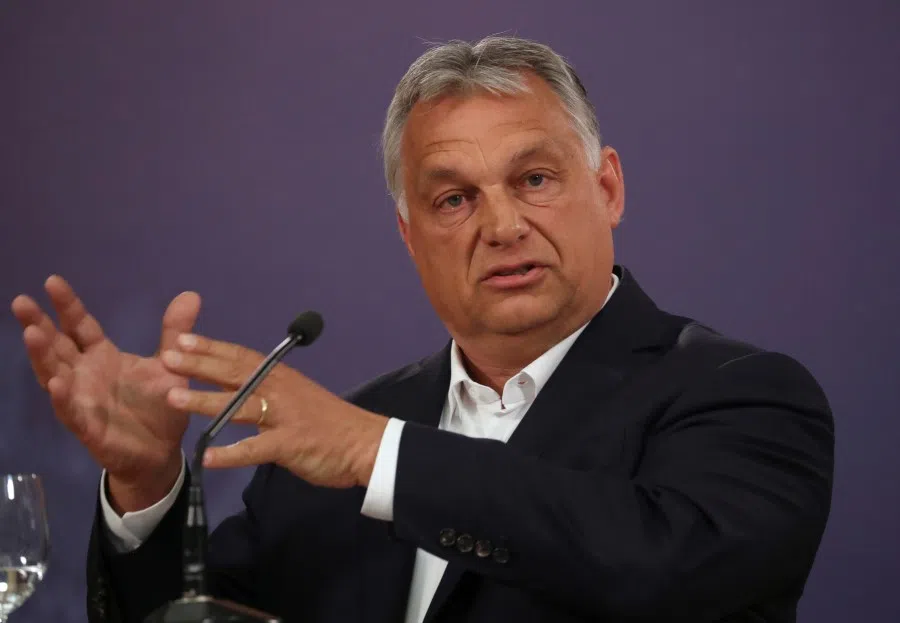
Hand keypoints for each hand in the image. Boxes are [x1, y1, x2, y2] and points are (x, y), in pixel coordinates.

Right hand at [11, 276, 200, 511]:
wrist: (163, 451)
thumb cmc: (160, 405)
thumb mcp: (170, 365)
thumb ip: (175, 332)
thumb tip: (191, 294)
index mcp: (102, 356)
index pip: (80, 326)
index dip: (68, 305)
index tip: (53, 281)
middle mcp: (85, 374)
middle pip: (57, 345)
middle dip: (39, 323)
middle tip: (21, 301)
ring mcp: (82, 400)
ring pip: (55, 374)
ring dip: (43, 355)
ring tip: (32, 333)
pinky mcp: (88, 426)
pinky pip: (71, 411)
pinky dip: (63, 397)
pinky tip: (55, 382)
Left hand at [161, 333, 387, 487]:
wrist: (364, 443)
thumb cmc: (329, 421)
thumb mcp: (298, 396)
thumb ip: (269, 389)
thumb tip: (239, 383)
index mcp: (281, 377)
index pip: (241, 357)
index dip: (211, 347)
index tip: (181, 338)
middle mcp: (280, 390)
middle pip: (235, 373)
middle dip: (198, 365)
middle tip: (166, 356)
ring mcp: (284, 416)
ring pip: (240, 406)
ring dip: (206, 401)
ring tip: (173, 399)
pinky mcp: (290, 444)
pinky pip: (256, 449)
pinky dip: (231, 453)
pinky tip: (207, 457)